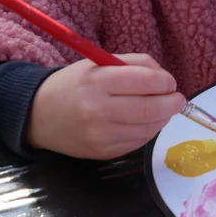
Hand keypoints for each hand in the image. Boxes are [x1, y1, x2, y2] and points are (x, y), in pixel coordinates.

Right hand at [27, 54, 186, 159]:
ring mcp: (101, 136)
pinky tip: (144, 122)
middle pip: (151, 108)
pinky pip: (139, 142)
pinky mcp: (104, 153)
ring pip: (149, 128)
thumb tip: (166, 80)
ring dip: (163, 118)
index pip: (145, 81)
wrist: (38, 115)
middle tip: (177, 99)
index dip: (166, 81)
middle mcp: (98, 110)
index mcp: (97, 81)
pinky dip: (149, 130)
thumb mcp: (99, 63)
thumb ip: (135, 64)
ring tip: (161, 109)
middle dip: (173, 102)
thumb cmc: (74, 84)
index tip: (169, 82)